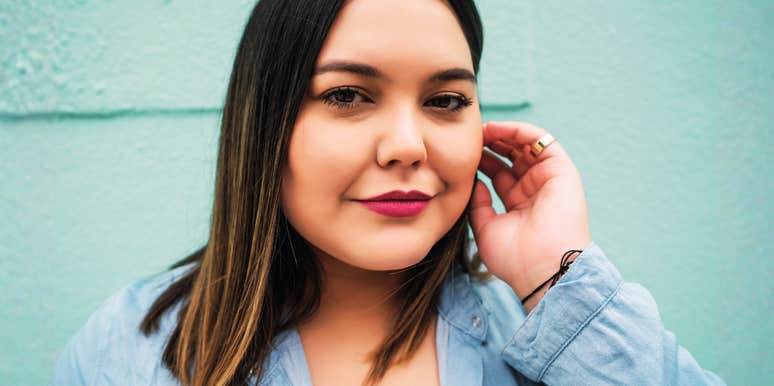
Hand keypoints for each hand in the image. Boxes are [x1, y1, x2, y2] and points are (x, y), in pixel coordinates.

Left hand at [467, 121, 590, 310]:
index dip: (481, 160)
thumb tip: (474, 181)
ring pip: (526, 145)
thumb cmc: (515, 258)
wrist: (542, 269)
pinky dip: (519, 130)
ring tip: (480, 129)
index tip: (461, 153)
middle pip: (512, 156)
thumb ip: (478, 204)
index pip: (499, 174)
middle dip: (491, 143)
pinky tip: (497, 129)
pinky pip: (542, 141)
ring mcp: (549, 179)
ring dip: (503, 133)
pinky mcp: (562, 171)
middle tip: (469, 136)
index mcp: (519, 205)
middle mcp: (535, 190)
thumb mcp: (486, 229)